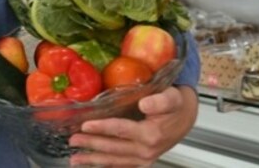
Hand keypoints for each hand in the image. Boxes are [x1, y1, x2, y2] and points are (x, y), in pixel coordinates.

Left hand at [68, 86, 197, 166]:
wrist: (185, 117)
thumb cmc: (175, 105)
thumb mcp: (171, 98)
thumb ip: (159, 101)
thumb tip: (145, 103)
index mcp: (151, 133)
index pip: (121, 130)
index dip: (102, 128)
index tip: (85, 125)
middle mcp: (146, 149)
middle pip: (113, 148)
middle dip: (91, 144)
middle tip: (72, 140)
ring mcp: (144, 158)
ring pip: (114, 160)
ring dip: (93, 160)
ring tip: (75, 159)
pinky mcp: (142, 162)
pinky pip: (121, 166)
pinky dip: (106, 166)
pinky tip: (92, 165)